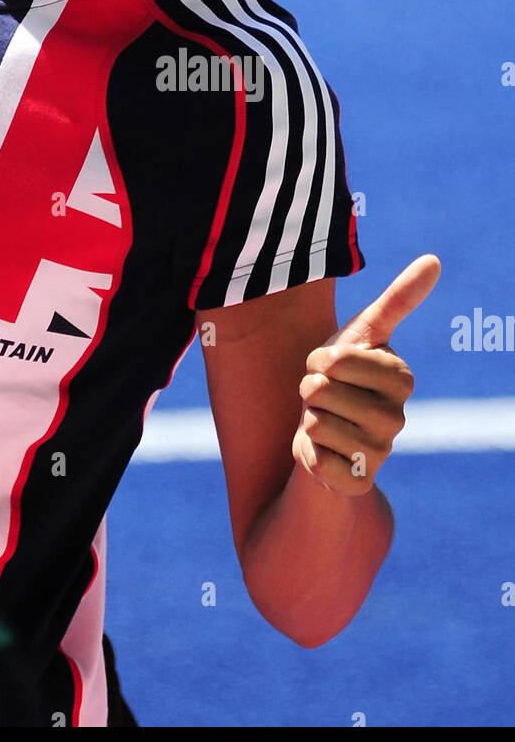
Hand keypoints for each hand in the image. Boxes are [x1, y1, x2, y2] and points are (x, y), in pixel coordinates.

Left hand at [292, 254, 440, 494]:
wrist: (327, 432)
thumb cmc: (343, 375)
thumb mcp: (365, 332)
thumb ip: (399, 297)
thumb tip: (434, 260)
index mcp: (401, 378)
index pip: (336, 360)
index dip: (319, 360)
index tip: (329, 366)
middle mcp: (398, 418)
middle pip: (321, 391)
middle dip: (310, 389)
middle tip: (325, 396)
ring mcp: (380, 453)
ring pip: (315, 423)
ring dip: (308, 419)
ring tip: (324, 419)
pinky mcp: (357, 482)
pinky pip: (314, 458)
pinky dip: (308, 452)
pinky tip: (323, 451)